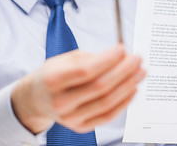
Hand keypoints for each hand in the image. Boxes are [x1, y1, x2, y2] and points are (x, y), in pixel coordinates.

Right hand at [11, 45, 145, 133]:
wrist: (36, 99)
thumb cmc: (52, 75)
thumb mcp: (64, 60)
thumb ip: (91, 58)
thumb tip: (120, 56)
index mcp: (53, 80)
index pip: (87, 70)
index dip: (108, 59)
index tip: (122, 49)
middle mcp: (61, 102)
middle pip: (101, 87)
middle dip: (124, 71)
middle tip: (137, 59)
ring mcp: (71, 118)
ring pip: (107, 102)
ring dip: (128, 85)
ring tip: (140, 72)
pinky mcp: (81, 127)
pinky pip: (108, 116)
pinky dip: (124, 102)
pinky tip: (132, 89)